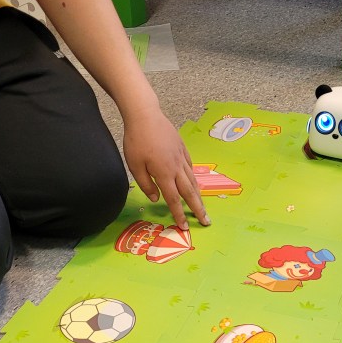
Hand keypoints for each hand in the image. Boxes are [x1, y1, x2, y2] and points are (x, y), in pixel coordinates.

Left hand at [122, 111, 210, 229]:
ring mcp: (181, 157)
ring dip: (199, 196)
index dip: (179, 214)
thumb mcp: (135, 166)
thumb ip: (146, 184)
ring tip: (203, 206)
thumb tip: (156, 198)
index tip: (184, 227)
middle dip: (198, 209)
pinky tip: (194, 183)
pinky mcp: (182, 148)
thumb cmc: (136, 141)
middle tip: (206, 221)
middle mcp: (176, 167)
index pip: (173, 199)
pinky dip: (194, 178)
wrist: (145, 115)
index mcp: (164, 174)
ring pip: (193, 180)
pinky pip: (190, 167)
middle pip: (190, 192)